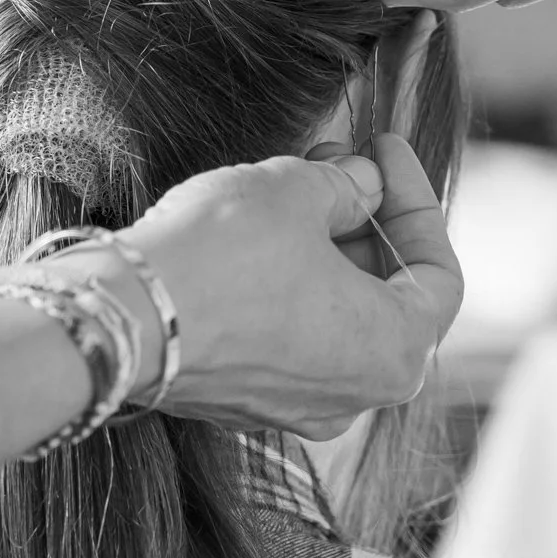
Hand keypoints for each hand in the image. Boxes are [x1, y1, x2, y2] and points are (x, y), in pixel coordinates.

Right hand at [101, 134, 462, 440]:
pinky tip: (253, 237)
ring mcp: (294, 407)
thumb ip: (346, 184)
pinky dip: (282, 288)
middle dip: (363, 220)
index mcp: (397, 352)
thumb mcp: (295, 191)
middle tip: (336, 160)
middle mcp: (355, 396)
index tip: (384, 150)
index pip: (437, 272)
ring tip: (291, 187)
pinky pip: (283, 338)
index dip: (415, 200)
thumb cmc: (221, 257)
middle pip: (384, 296)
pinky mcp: (240, 402)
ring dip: (321, 250)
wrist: (119, 316)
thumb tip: (361, 184)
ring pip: (331, 317)